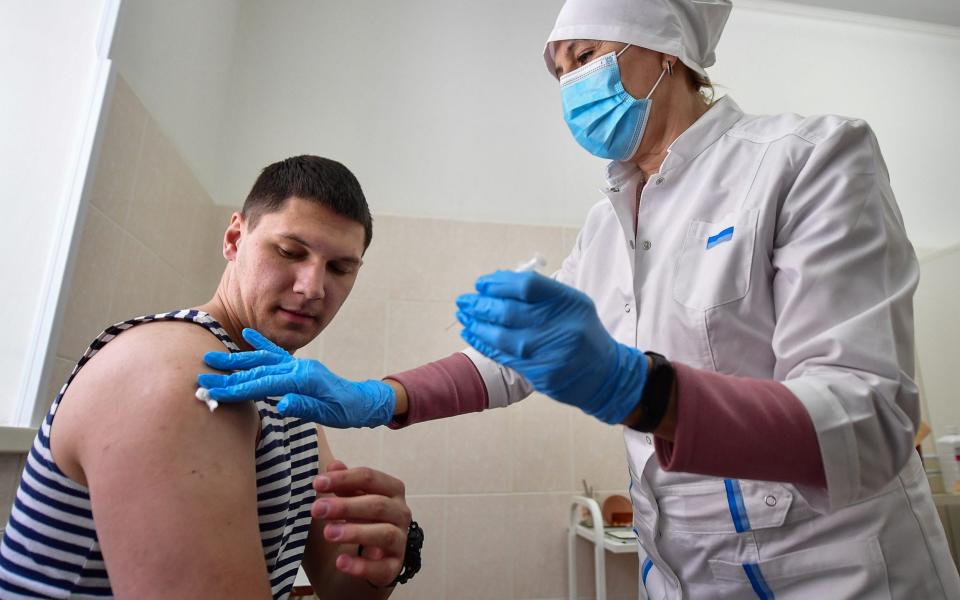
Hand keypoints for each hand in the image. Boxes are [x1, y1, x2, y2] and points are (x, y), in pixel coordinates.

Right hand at [197, 328, 394, 427]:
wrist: (363, 401)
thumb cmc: (346, 411)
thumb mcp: (328, 414)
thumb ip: (304, 407)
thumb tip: (281, 404)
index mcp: (303, 379)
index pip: (263, 383)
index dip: (236, 388)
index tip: (213, 391)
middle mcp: (298, 367)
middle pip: (257, 369)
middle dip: (228, 374)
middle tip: (202, 375)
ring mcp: (298, 364)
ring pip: (262, 359)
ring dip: (237, 359)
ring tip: (213, 355)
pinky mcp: (299, 366)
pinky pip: (276, 353)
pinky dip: (260, 343)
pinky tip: (246, 334)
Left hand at [314, 461, 411, 586]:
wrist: (371, 557)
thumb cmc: (361, 519)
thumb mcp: (351, 498)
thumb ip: (344, 483)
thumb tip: (334, 465)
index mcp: (391, 490)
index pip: (370, 478)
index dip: (343, 478)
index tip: (317, 483)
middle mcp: (401, 513)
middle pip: (377, 505)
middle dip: (345, 506)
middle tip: (316, 509)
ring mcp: (400, 541)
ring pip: (384, 534)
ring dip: (355, 532)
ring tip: (328, 533)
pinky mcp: (393, 567)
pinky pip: (382, 568)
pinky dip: (361, 565)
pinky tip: (340, 562)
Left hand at [456, 270, 647, 423]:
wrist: (606, 375)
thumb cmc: (582, 333)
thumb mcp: (573, 305)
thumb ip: (541, 293)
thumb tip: (498, 283)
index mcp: (569, 303)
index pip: (527, 286)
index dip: (499, 283)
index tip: (482, 284)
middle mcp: (561, 326)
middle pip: (510, 311)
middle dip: (481, 304)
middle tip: (464, 300)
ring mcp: (550, 352)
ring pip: (503, 336)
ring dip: (477, 325)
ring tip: (464, 316)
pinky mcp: (541, 374)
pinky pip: (504, 356)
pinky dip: (484, 344)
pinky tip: (472, 334)